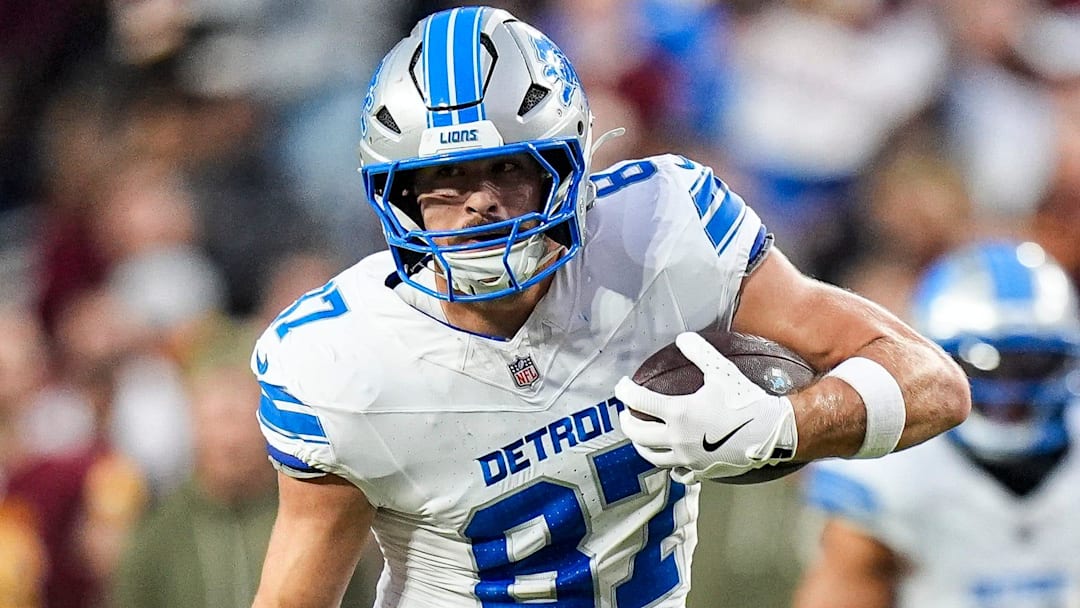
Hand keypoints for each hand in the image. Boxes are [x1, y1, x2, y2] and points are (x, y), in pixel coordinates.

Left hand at [615, 332, 798, 483]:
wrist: (771, 431)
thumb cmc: (745, 400)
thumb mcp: (721, 371)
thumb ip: (699, 352)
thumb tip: (682, 338)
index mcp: (678, 413)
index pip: (639, 401)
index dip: (625, 392)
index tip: (622, 387)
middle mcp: (677, 439)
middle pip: (638, 434)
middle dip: (627, 422)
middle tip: (626, 413)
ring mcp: (688, 458)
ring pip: (652, 457)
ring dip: (641, 445)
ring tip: (641, 436)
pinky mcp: (701, 471)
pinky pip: (676, 472)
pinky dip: (668, 464)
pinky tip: (671, 457)